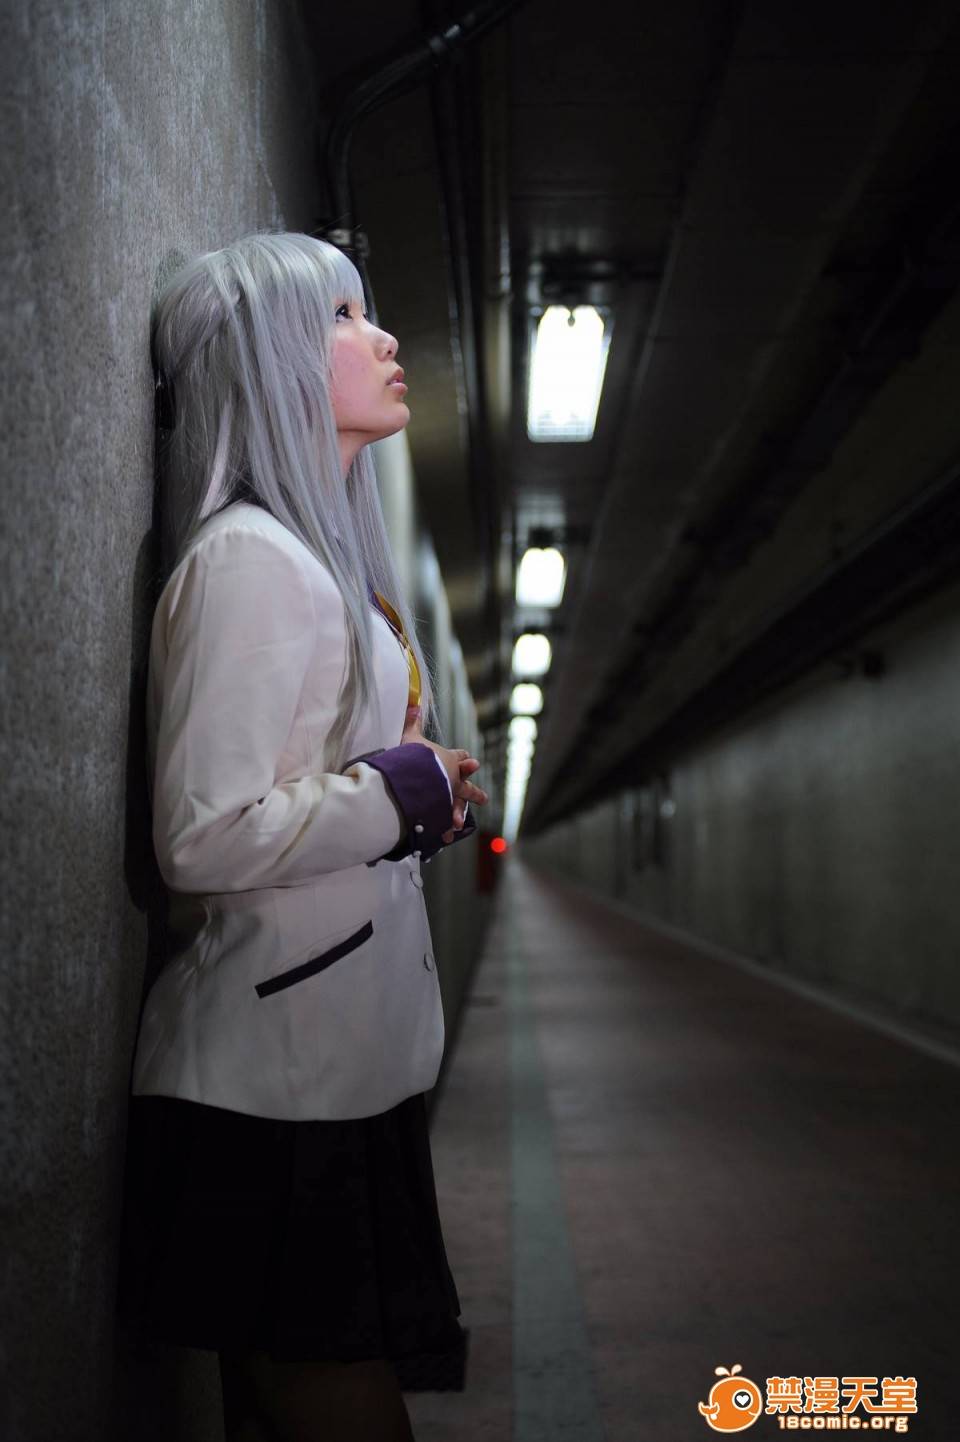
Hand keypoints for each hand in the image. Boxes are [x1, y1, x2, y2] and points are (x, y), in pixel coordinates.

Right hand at [401, 706, 488, 841]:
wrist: (418, 775)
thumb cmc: (415, 755)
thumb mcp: (410, 736)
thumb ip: (412, 721)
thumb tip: (414, 702)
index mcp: (449, 760)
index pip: (460, 757)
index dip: (464, 759)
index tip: (472, 762)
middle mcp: (453, 779)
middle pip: (466, 785)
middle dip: (474, 792)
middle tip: (484, 798)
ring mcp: (449, 796)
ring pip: (458, 805)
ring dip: (459, 813)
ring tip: (461, 823)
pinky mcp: (441, 811)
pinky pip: (443, 822)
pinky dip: (444, 830)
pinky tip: (446, 838)